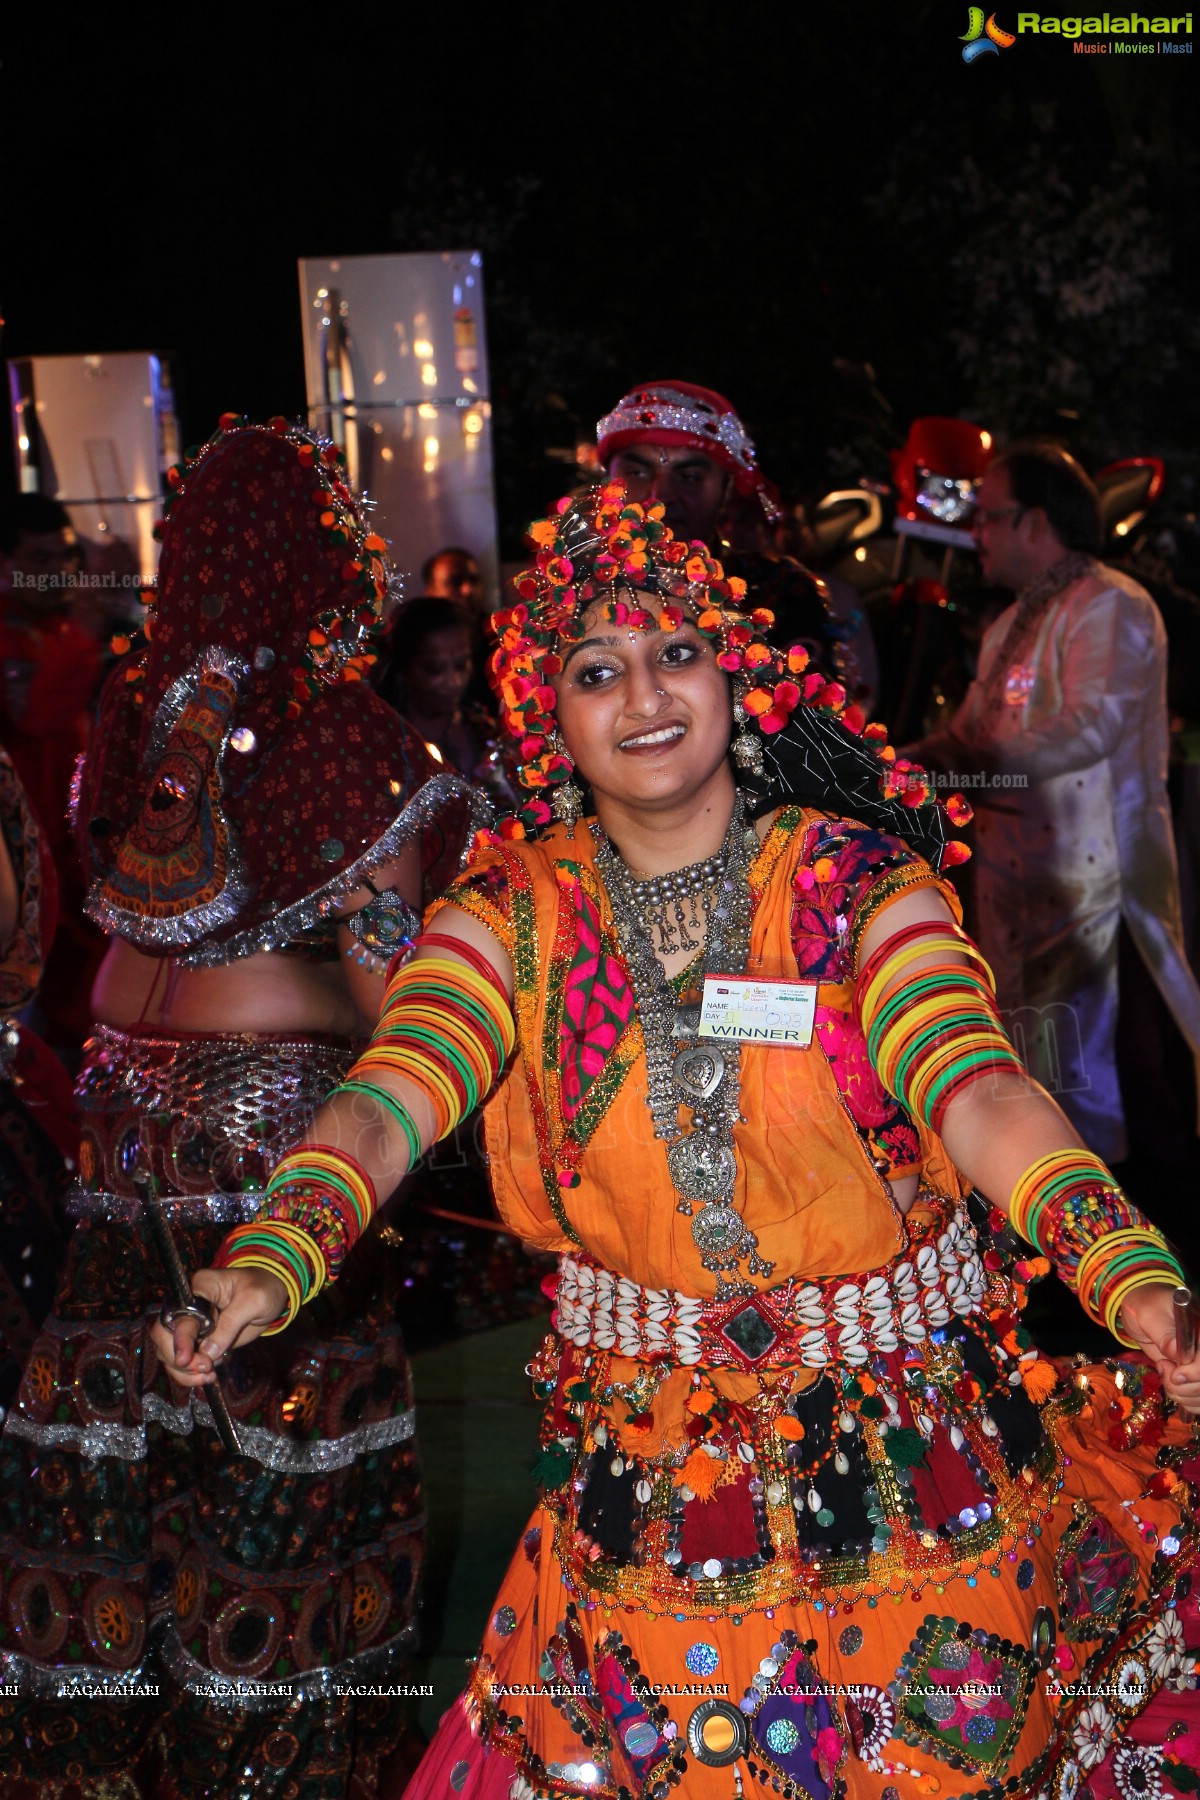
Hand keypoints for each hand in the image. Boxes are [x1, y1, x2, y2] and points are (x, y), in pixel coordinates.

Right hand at [150, 1265, 287, 1386]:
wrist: (271, 1293)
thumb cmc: (263, 1289)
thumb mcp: (253, 1301)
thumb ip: (230, 1324)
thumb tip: (208, 1353)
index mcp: (199, 1288)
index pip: (180, 1316)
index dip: (180, 1339)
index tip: (185, 1360)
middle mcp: (187, 1305)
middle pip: (164, 1335)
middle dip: (179, 1358)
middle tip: (204, 1368)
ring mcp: (191, 1325)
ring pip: (168, 1351)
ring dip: (184, 1370)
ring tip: (208, 1375)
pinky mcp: (197, 1340)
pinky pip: (183, 1361)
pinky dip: (190, 1373)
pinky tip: (208, 1375)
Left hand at [1119, 1282, 1199, 1413]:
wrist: (1142, 1312)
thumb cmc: (1144, 1307)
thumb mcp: (1148, 1316)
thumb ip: (1164, 1335)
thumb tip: (1175, 1352)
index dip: (1196, 1372)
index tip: (1175, 1374)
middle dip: (1184, 1387)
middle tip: (1164, 1371)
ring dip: (1182, 1395)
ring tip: (1165, 1374)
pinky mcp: (1196, 1377)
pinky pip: (1199, 1401)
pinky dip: (1187, 1402)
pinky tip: (1174, 1390)